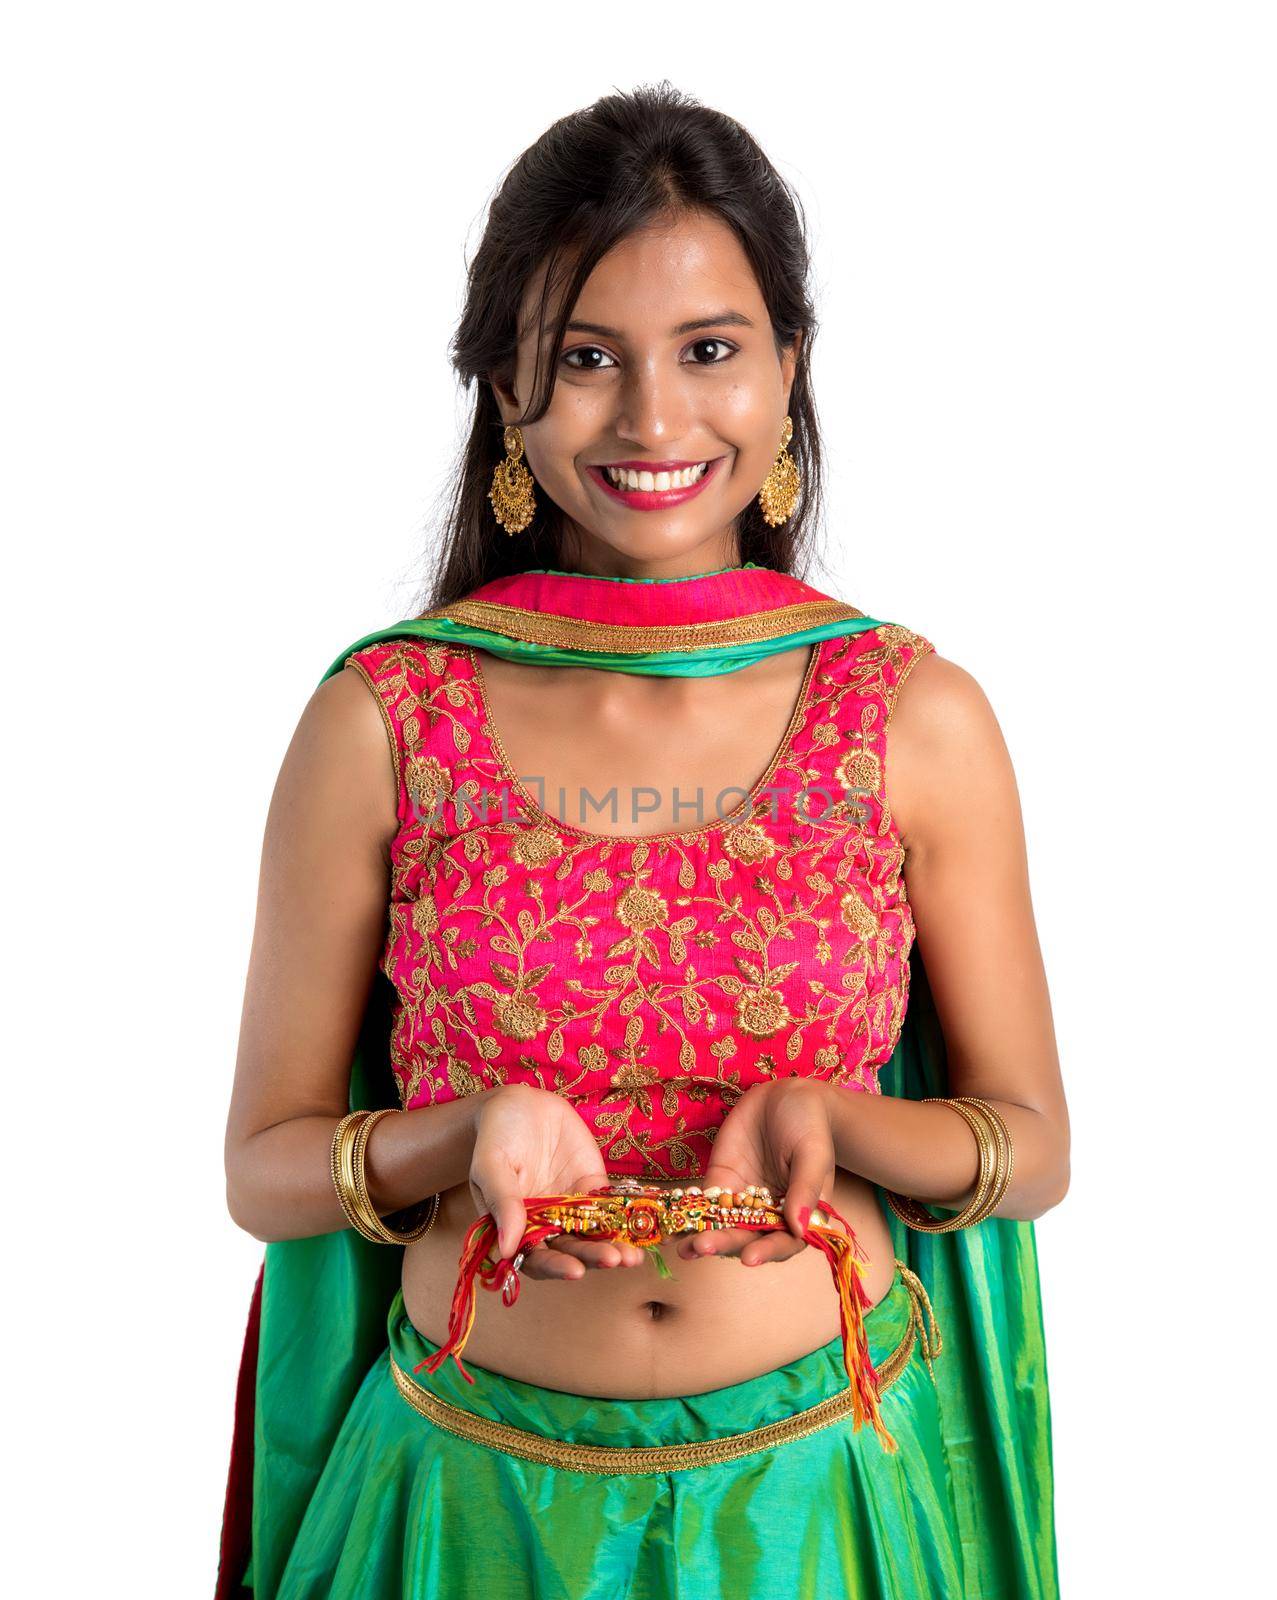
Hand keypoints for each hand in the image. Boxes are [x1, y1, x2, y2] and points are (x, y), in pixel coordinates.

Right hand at [469, 1084, 646, 1281]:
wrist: (521, 1102)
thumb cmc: (496, 1135)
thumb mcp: (491, 1164)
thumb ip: (501, 1202)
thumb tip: (506, 1248)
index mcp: (513, 1227)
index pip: (533, 1258)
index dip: (554, 1267)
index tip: (574, 1270)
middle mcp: (543, 1224)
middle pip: (569, 1250)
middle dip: (591, 1257)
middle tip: (612, 1260)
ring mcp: (569, 1208)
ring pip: (592, 1234)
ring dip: (612, 1246)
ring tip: (632, 1256)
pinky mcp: (591, 1187)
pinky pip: (609, 1207)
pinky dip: (625, 1219)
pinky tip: (642, 1227)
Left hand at [676, 1079, 838, 1268]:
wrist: (787, 1096)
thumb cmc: (809, 1126)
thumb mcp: (812, 1155)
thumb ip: (805, 1190)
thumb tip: (801, 1229)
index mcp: (798, 1214)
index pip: (784, 1242)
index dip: (767, 1252)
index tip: (749, 1258)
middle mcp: (769, 1214)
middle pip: (747, 1237)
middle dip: (725, 1243)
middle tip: (703, 1246)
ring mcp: (742, 1199)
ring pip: (722, 1225)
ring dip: (702, 1236)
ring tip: (684, 1247)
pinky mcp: (720, 1181)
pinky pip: (703, 1202)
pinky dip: (687, 1214)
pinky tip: (670, 1226)